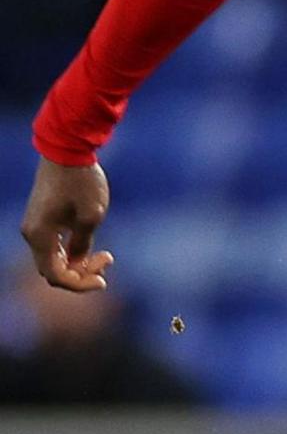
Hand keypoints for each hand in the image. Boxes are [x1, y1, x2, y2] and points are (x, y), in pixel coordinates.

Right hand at [21, 157, 113, 292]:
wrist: (67, 149)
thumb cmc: (82, 181)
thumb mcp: (91, 215)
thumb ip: (83, 244)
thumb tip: (78, 263)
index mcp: (40, 236)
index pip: (55, 275)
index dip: (79, 284)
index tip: (104, 280)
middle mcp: (31, 234)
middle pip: (52, 270)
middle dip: (80, 274)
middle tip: (107, 261)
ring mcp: (35, 226)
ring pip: (54, 259)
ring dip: (77, 263)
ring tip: (105, 256)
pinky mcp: (42, 218)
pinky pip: (54, 246)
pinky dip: (72, 251)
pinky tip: (94, 247)